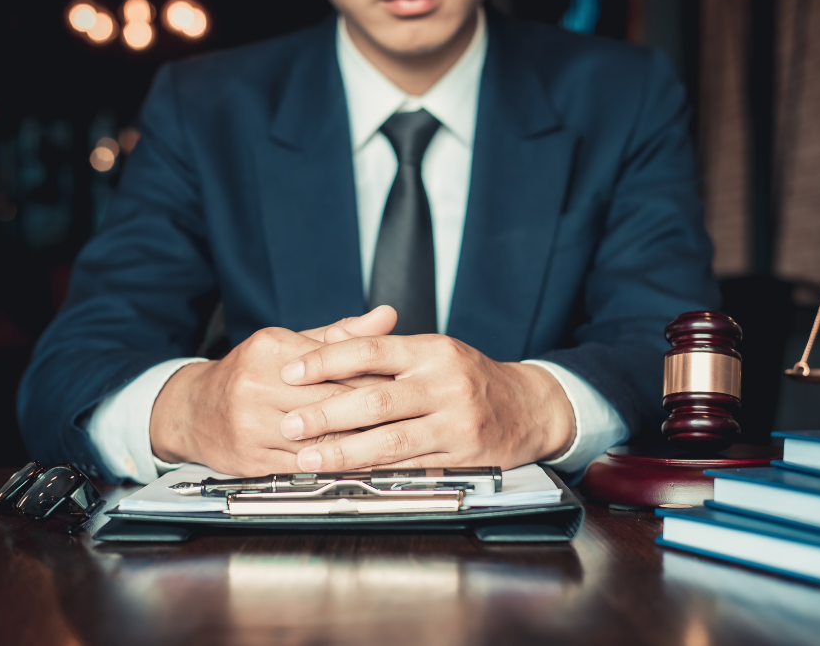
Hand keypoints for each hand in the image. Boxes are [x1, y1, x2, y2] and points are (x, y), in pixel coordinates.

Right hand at [149, 307, 396, 475]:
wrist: (192, 410)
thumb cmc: (250, 374)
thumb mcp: (290, 342)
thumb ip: (341, 332)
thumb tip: (387, 316)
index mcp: (270, 348)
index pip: (337, 364)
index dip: (376, 378)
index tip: (406, 387)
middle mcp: (256, 385)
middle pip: (332, 402)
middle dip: (374, 413)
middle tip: (410, 419)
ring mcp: (251, 425)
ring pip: (321, 439)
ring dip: (360, 445)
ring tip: (394, 445)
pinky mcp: (250, 460)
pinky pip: (305, 468)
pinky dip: (336, 469)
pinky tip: (360, 467)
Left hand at [277, 334, 576, 471]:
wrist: (529, 408)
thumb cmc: (469, 378)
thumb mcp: (433, 351)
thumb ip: (383, 349)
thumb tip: (326, 344)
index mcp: (432, 350)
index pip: (370, 349)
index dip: (326, 360)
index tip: (290, 370)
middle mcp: (444, 383)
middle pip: (375, 397)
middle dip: (326, 413)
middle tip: (290, 424)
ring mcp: (455, 422)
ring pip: (390, 439)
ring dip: (343, 450)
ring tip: (307, 458)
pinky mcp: (462, 456)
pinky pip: (409, 466)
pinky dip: (374, 471)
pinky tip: (347, 475)